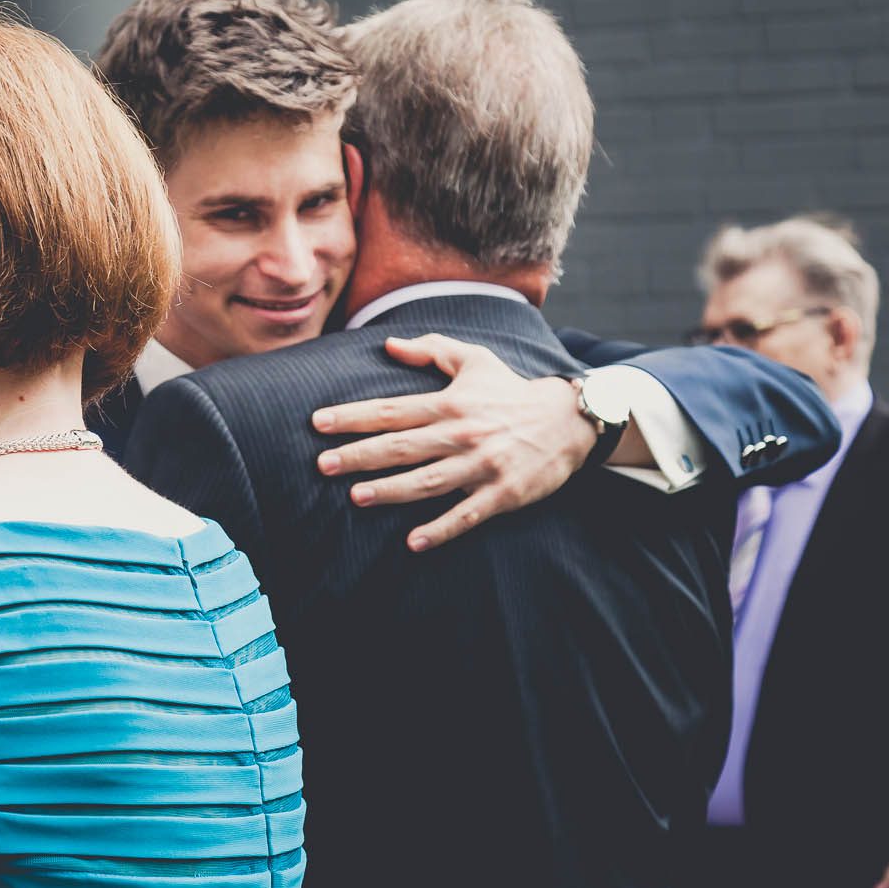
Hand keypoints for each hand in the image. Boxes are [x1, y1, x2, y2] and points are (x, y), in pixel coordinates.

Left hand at [310, 333, 597, 550]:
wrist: (569, 421)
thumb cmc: (512, 391)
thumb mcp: (475, 360)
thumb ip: (431, 351)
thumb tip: (389, 345)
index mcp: (450, 403)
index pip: (392, 410)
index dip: (353, 417)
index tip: (318, 423)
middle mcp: (462, 434)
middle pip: (402, 447)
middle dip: (360, 456)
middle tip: (323, 465)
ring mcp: (482, 466)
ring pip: (428, 482)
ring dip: (391, 491)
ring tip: (356, 497)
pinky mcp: (503, 494)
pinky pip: (467, 515)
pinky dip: (441, 529)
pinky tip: (413, 542)